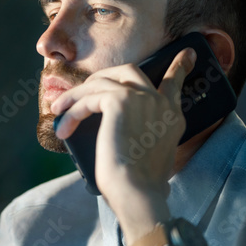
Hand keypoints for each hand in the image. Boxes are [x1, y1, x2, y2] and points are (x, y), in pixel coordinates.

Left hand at [49, 47, 194, 209]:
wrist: (138, 193)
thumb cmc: (139, 186)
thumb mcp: (152, 156)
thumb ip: (144, 137)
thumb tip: (118, 135)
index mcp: (172, 117)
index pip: (174, 83)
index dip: (177, 67)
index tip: (186, 53)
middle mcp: (160, 103)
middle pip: (130, 72)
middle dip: (103, 77)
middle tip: (83, 90)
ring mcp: (141, 99)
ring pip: (101, 82)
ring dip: (77, 96)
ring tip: (60, 111)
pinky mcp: (119, 102)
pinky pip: (89, 98)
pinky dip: (73, 110)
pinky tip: (64, 127)